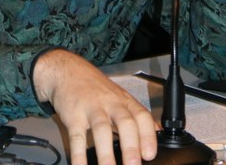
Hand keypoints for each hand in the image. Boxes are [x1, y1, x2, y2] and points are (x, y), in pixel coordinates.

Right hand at [32, 49, 157, 164]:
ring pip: (102, 129)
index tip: (150, 155)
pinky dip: (79, 155)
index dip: (148, 135)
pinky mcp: (73, 114)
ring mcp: (91, 108)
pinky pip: (77, 136)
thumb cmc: (95, 87)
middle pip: (125, 122)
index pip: (141, 116)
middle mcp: (110, 104)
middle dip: (131, 147)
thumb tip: (158, 132)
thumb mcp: (119, 97)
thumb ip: (136, 116)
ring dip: (106, 154)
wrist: (67, 70)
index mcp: (124, 101)